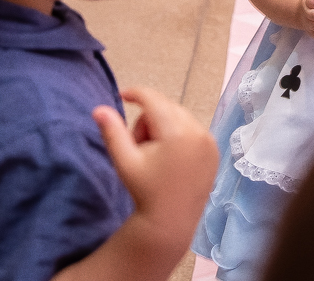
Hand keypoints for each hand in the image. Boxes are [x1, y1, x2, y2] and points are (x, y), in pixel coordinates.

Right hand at [92, 88, 216, 250]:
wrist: (171, 220)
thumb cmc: (145, 190)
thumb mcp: (125, 161)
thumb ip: (112, 132)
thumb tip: (98, 109)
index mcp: (176, 133)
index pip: (154, 100)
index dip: (136, 94)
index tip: (122, 95)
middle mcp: (198, 132)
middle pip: (165, 107)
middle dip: (148, 119)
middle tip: (139, 146)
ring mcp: (210, 140)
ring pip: (179, 116)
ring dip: (163, 126)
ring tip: (155, 155)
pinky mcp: (215, 148)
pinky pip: (192, 128)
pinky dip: (179, 134)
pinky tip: (171, 157)